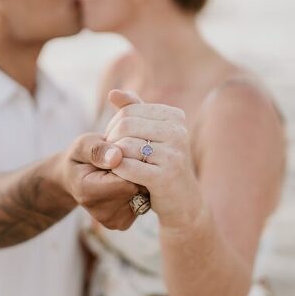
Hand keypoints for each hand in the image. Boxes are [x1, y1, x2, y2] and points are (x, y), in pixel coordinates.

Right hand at [60, 133, 141, 229]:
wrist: (76, 179)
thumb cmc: (81, 157)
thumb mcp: (84, 145)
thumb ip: (97, 149)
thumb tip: (117, 157)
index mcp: (88, 193)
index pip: (126, 180)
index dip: (129, 162)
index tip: (120, 153)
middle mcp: (102, 214)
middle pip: (137, 188)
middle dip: (135, 171)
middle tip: (121, 162)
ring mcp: (114, 221)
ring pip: (143, 195)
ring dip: (137, 180)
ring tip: (120, 173)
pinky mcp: (123, 223)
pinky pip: (143, 201)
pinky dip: (137, 190)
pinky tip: (124, 184)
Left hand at [103, 90, 202, 228]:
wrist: (183, 202)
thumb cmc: (163, 165)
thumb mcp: (152, 134)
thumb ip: (134, 111)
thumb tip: (113, 93)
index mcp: (175, 117)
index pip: (130, 111)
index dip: (114, 126)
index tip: (114, 141)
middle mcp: (178, 132)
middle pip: (125, 125)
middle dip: (111, 140)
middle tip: (110, 155)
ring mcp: (174, 154)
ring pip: (125, 146)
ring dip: (113, 157)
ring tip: (117, 165)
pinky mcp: (165, 177)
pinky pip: (127, 166)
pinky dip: (118, 170)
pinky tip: (119, 174)